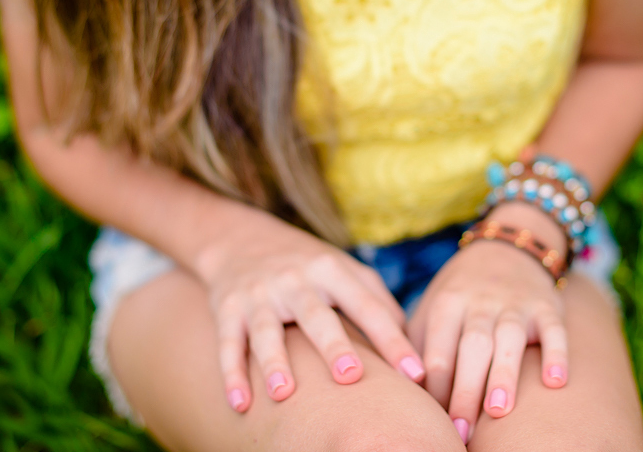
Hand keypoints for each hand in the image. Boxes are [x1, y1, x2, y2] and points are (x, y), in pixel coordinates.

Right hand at [193, 207, 426, 411]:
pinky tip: (239, 403)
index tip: (416, 374)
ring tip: (284, 393)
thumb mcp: (343, 269)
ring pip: (266, 330)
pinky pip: (229, 342)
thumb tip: (411, 342)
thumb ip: (378, 300)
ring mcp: (259, 294)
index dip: (392, 340)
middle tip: (350, 377)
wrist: (240, 238)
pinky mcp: (227, 308)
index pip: (367, 306)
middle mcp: (295, 280)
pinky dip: (232, 373)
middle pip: (317, 316)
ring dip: (274, 361)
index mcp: (331, 270)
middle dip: (333, 346)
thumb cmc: (307, 265)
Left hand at [408, 207, 568, 443]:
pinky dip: (556, 353)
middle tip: (461, 431)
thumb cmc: (461, 295)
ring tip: (498, 411)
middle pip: (472, 347)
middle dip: (465, 390)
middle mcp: (480, 302)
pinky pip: (554, 329)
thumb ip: (421, 346)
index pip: (437, 351)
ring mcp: (515, 304)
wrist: (505, 248)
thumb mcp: (434, 309)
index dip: (434, 389)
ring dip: (504, 373)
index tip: (435, 422)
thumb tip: (407, 393)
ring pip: (510, 337)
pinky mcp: (546, 307)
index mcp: (447, 304)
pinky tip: (555, 382)